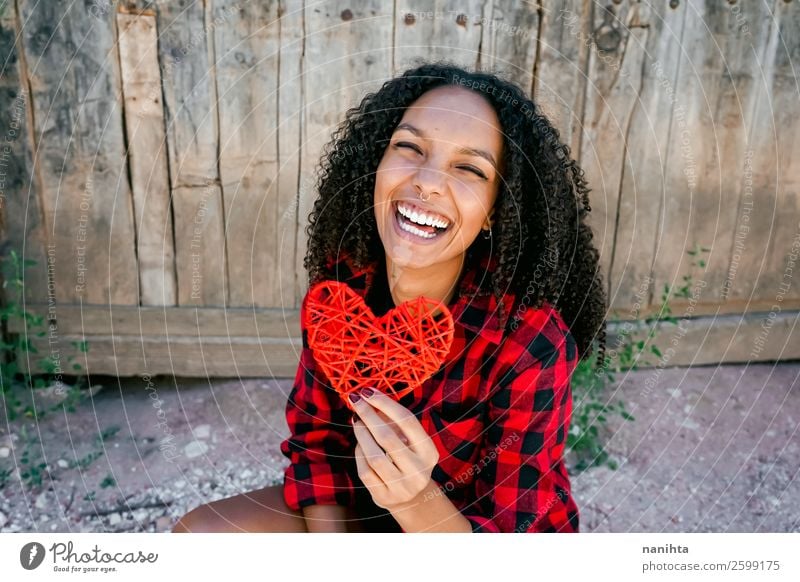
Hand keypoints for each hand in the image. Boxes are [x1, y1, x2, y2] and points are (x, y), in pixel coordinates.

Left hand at [349, 388, 438, 510]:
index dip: (386, 404)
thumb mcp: (411, 441)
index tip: (368, 391)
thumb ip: (395, 422)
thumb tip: (370, 398)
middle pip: (388, 438)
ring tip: (357, 421)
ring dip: (362, 434)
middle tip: (356, 401)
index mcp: (429, 452)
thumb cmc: (408, 459)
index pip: (407, 421)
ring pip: (374, 456)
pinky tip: (360, 443)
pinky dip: (360, 453)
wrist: (411, 498)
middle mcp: (418, 471)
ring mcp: (401, 487)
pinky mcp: (384, 497)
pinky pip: (365, 471)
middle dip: (369, 416)